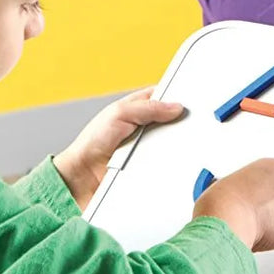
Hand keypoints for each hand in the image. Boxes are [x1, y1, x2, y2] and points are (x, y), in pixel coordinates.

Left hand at [54, 88, 184, 209]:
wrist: (83, 176)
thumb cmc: (92, 142)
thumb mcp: (119, 113)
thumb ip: (147, 107)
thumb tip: (175, 107)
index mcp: (137, 108)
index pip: (164, 97)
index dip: (177, 97)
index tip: (190, 101)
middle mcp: (145, 127)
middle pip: (172, 121)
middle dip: (179, 123)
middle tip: (187, 124)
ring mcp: (148, 147)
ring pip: (172, 143)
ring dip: (173, 145)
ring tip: (172, 144)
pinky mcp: (149, 166)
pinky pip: (166, 162)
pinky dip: (168, 162)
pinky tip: (168, 161)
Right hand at [194, 157, 273, 250]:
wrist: (228, 219)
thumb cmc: (223, 200)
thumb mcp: (230, 181)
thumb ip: (244, 187)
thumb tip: (239, 198)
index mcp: (273, 166)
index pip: (273, 177)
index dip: (260, 191)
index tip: (252, 198)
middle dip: (270, 207)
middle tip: (252, 215)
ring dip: (272, 223)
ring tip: (250, 226)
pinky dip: (272, 240)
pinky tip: (256, 236)